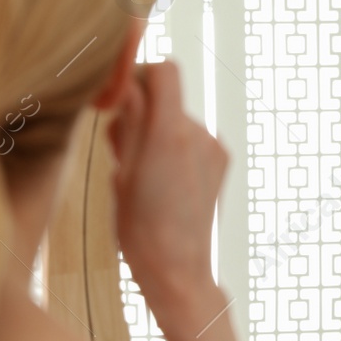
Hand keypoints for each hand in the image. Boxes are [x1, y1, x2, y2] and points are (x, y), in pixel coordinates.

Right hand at [105, 59, 228, 299]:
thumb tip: (126, 84)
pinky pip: (190, 137)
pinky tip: (164, 181)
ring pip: (175, 118)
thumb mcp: (121, 173)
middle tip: (121, 151)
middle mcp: (199, 134)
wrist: (178, 270)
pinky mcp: (221, 159)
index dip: (139, 75)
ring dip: (156, 132)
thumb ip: (128, 124)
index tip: (119, 98)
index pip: (164, 71)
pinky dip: (173, 146)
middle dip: (140, 111)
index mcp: (169, 135)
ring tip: (143, 174)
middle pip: (166, 95)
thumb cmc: (141, 230)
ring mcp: (214, 147)